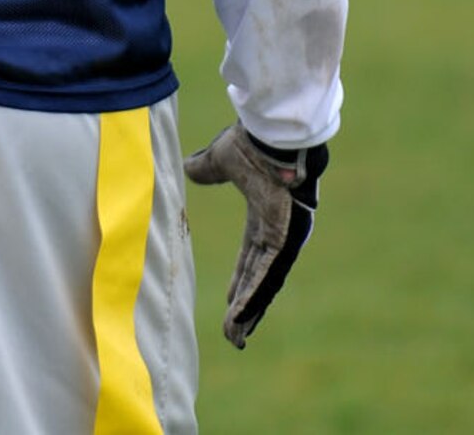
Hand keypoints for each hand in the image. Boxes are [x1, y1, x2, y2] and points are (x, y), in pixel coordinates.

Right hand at [184, 124, 328, 348]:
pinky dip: (254, 296)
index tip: (233, 303)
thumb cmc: (253, 142)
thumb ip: (206, 168)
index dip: (242, 281)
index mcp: (264, 216)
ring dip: (250, 311)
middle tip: (236, 336)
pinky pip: (267, 274)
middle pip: (259, 279)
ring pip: (265, 283)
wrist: (274, 136)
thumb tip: (189, 169)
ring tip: (236, 338)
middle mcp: (277, 233)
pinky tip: (242, 315)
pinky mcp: (285, 240)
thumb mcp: (219, 159)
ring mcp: (283, 238)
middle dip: (247, 308)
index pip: (251, 258)